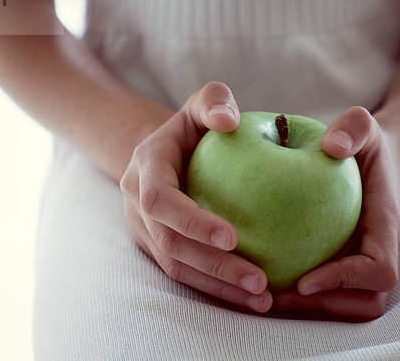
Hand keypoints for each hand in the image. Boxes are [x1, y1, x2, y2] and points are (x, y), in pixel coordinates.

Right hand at [120, 82, 272, 312]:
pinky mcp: (156, 247)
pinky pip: (183, 274)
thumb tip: (229, 120)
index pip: (160, 200)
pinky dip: (215, 289)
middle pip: (170, 244)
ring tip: (261, 299)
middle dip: (213, 266)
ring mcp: (144, 229)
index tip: (232, 237)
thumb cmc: (193, 127)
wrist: (167, 152)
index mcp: (146, 168)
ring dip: (218, 287)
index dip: (192, 221)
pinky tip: (249, 298)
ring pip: (176, 267)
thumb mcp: (202, 103)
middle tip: (260, 281)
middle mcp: (138, 203)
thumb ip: (214, 100)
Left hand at [273, 106, 399, 321]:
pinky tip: (258, 276)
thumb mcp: (364, 126)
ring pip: (345, 304)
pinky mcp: (336, 261)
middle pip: (364, 302)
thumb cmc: (364, 143)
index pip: (379, 270)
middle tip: (275, 297)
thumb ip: (355, 127)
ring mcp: (356, 260)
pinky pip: (322, 288)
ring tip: (264, 296)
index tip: (305, 280)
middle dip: (324, 307)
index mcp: (384, 226)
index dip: (346, 281)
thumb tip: (331, 145)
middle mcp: (373, 251)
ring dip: (308, 308)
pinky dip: (296, 293)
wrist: (370, 159)